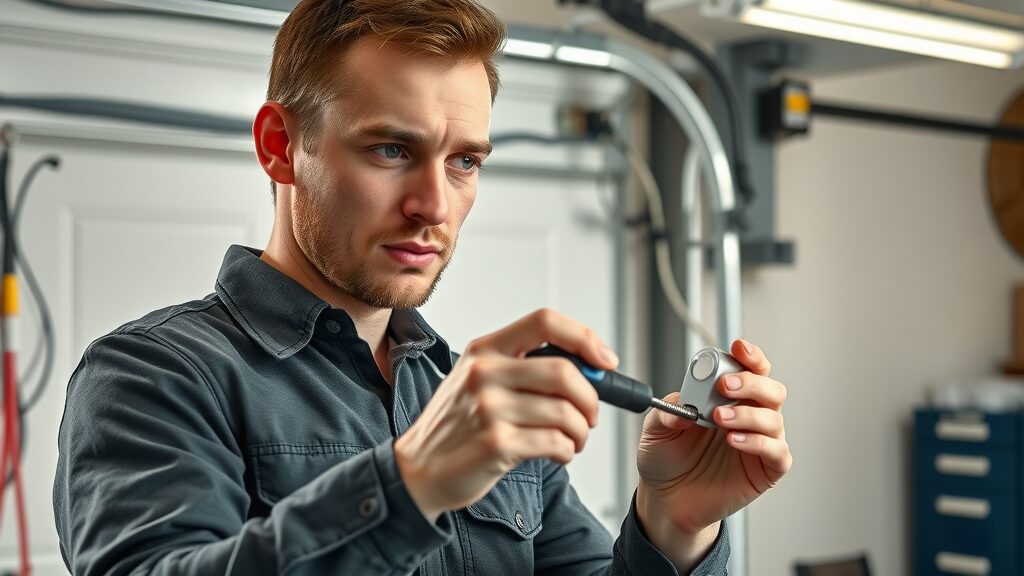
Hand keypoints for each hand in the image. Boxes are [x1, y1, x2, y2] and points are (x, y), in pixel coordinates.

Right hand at [394, 309, 617, 521]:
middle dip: (591, 398)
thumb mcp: (478, 380)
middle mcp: (484, 372)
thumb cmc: (458, 426)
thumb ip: (525, 368)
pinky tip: (557, 454)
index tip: (606, 360)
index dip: (585, 337)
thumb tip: (592, 368)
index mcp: (484, 349)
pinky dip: (567, 451)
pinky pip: (555, 442)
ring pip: (565, 412)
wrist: (417, 470)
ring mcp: (488, 408)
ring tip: (571, 441)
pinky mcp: (495, 443)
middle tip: (589, 416)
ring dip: (581, 432)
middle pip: (565, 371)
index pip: (545, 321)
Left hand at [635, 340, 791, 568]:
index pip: (750, 370)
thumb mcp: (655, 429)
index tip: (738, 348)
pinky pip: (777, 452)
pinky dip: (758, 443)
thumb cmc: (666, 459)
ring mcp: (760, 443)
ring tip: (719, 418)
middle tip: (726, 386)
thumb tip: (685, 401)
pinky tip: (734, 440)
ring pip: (775, 419)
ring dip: (748, 414)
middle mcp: (749, 417)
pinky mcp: (765, 470)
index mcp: (728, 399)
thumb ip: (667, 411)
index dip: (750, 357)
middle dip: (752, 382)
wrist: (666, 499)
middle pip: (771, 390)